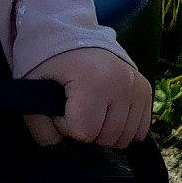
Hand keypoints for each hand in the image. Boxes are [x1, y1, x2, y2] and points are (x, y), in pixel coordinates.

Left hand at [24, 48, 153, 149]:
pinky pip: (140, 131)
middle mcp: (121, 83)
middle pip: (105, 137)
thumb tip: (59, 142)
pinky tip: (110, 115)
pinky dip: (123, 130)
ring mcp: (137, 87)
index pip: (82, 131)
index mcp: (91, 79)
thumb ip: (38, 124)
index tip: (60, 107)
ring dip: (105, 133)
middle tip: (77, 109)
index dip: (66, 125)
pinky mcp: (147, 91)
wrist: (79, 39)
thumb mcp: (34, 87)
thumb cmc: (54, 64)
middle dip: (86, 131)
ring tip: (93, 111)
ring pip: (124, 138)